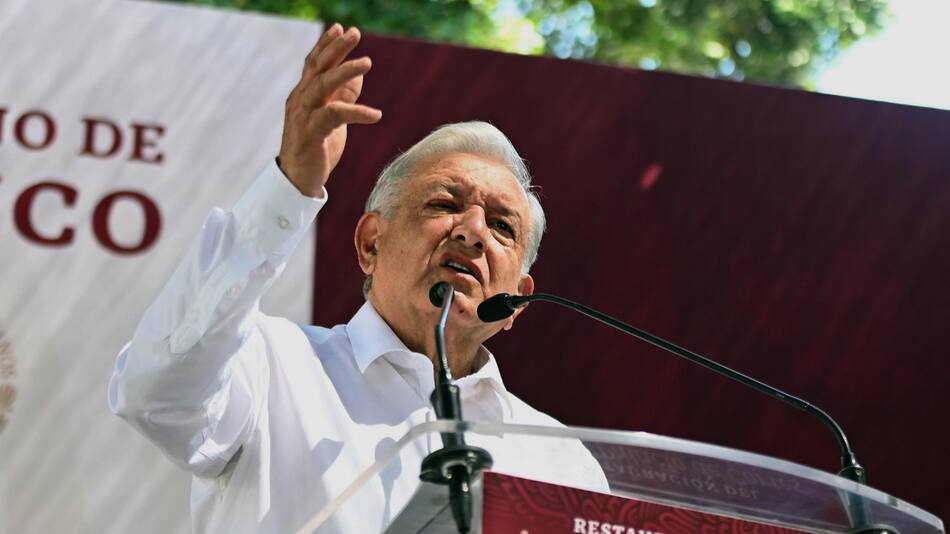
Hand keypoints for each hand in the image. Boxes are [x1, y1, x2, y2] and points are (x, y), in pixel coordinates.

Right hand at [278, 24, 381, 196]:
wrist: (297, 181)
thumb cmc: (316, 149)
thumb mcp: (333, 119)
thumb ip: (343, 96)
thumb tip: (358, 75)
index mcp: (303, 96)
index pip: (313, 64)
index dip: (326, 45)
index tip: (339, 27)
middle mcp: (300, 101)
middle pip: (318, 68)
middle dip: (336, 49)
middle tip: (353, 32)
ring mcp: (303, 116)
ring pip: (323, 86)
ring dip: (345, 72)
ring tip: (367, 62)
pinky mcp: (311, 134)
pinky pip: (334, 116)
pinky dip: (356, 113)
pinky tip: (375, 115)